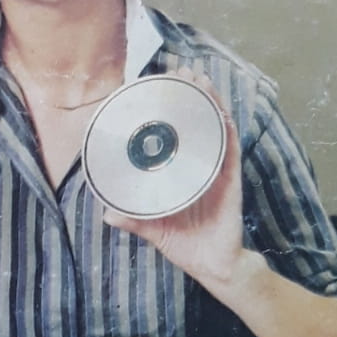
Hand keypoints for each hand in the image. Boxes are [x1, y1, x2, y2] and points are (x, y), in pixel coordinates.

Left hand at [104, 71, 247, 295]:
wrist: (215, 265)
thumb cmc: (185, 245)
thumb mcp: (153, 229)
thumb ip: (133, 221)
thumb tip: (106, 214)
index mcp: (181, 172)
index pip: (174, 134)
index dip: (168, 109)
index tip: (156, 86)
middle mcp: (199, 164)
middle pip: (196, 121)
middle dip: (189, 94)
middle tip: (179, 71)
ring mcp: (216, 168)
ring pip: (213, 126)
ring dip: (207, 100)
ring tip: (197, 78)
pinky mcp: (230, 177)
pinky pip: (229, 146)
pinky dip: (224, 125)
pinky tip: (217, 107)